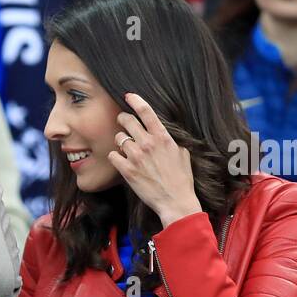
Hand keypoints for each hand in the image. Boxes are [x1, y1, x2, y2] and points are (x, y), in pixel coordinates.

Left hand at [107, 92, 201, 226]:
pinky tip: (121, 161)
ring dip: (120, 141)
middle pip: (127, 120)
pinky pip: (113, 155)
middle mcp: (148, 144)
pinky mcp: (127, 170)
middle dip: (123, 119)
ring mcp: (136, 157)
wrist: (175, 201)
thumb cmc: (181, 179)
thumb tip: (163, 134)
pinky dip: (115, 157)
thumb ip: (170, 140)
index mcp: (163, 137)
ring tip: (126, 147)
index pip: (146, 111)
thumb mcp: (182, 154)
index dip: (135, 100)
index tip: (128, 96)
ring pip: (118, 138)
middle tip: (122, 121)